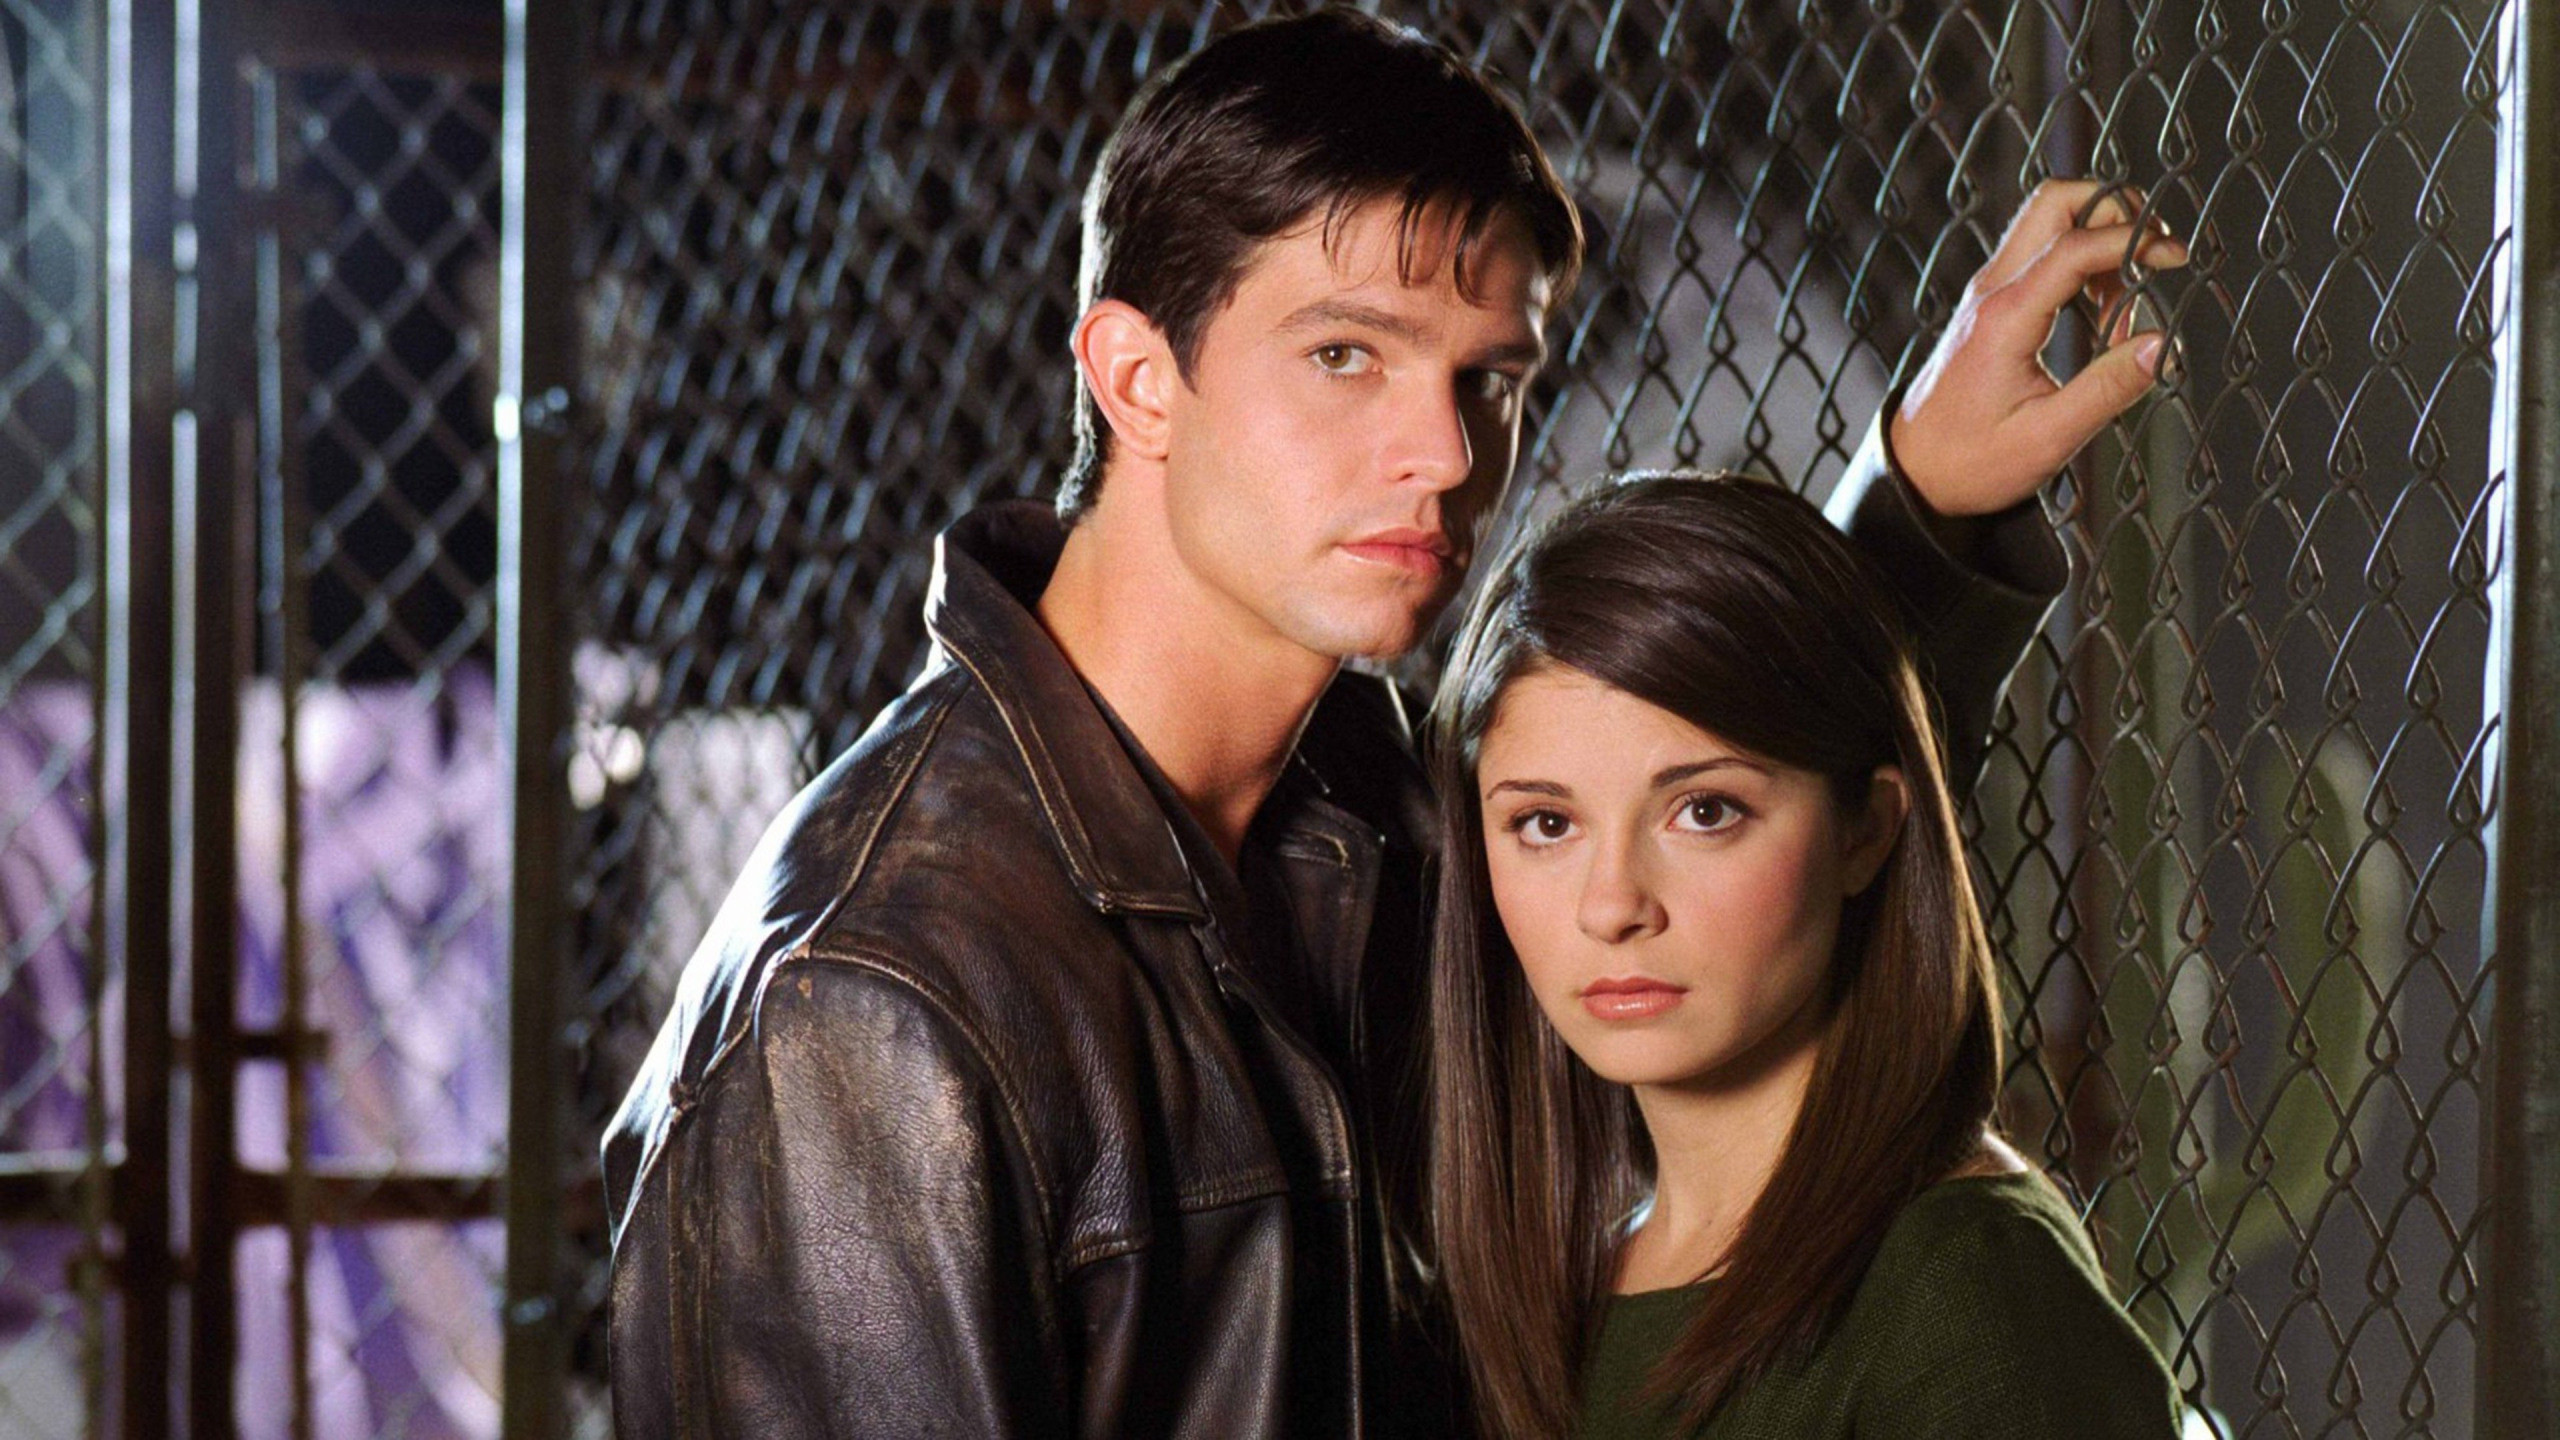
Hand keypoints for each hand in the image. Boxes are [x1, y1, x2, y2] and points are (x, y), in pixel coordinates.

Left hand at [1890, 179, 2186, 517]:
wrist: (1913, 471)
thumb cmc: (1972, 461)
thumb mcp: (2047, 439)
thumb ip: (2108, 390)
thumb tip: (2162, 346)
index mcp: (2005, 318)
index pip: (2075, 245)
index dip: (2133, 240)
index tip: (2176, 259)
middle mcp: (1992, 291)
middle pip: (2055, 202)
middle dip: (2114, 210)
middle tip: (2152, 256)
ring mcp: (1988, 291)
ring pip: (2049, 221)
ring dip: (2100, 239)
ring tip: (2124, 309)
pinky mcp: (1993, 302)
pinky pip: (2043, 254)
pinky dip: (2083, 263)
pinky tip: (2102, 315)